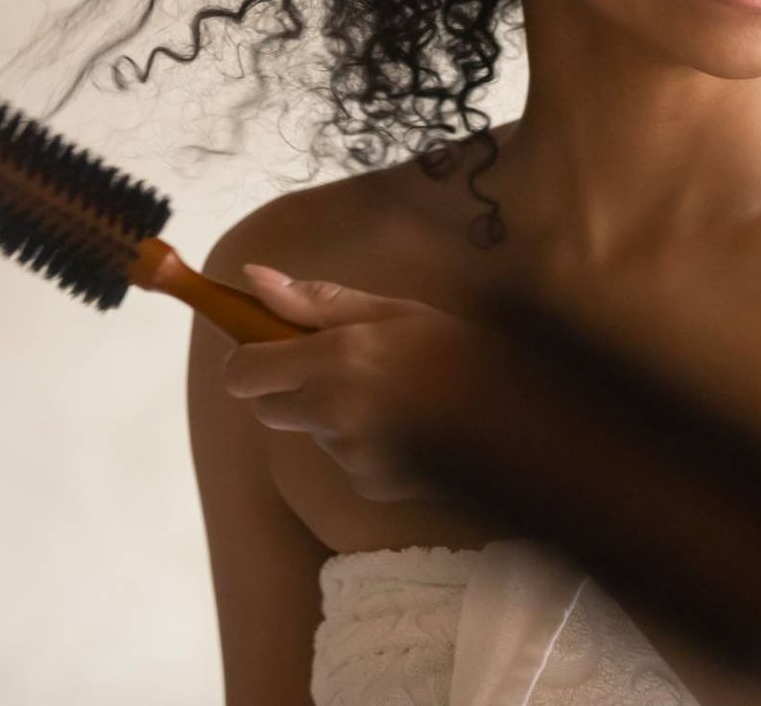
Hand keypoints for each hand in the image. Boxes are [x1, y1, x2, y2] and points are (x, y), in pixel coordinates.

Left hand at [218, 264, 505, 504]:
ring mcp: (351, 453)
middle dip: (289, 389)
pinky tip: (405, 426)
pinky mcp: (368, 483)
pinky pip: (343, 459)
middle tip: (341, 368)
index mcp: (339, 358)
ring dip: (333, 415)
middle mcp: (336, 411)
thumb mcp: (394, 311)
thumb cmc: (459, 352)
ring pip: (311, 432)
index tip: (271, 350)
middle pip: (267, 409)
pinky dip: (362, 443)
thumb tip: (252, 278)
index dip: (249, 361)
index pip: (243, 373)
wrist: (517, 417)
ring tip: (392, 396)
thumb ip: (316, 300)